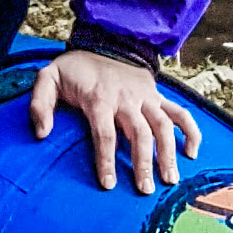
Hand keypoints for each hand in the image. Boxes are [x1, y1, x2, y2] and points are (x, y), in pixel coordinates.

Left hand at [27, 47, 201, 195]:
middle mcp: (126, 99)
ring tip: (170, 180)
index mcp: (99, 98)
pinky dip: (191, 131)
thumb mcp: (48, 78)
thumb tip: (41, 133)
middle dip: (143, 163)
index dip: (107, 159)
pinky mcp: (158, 96)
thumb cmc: (75, 68)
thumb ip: (40, 104)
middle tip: (144, 190)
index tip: (108, 184)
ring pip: (163, 126)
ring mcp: (145, 98)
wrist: (104, 41)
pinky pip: (180, 112)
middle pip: (139, 133)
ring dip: (168, 153)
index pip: (105, 133)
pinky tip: (192, 153)